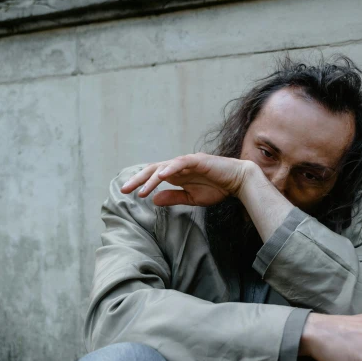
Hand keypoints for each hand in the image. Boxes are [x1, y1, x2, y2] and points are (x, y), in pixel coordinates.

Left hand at [120, 153, 254, 206]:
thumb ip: (173, 198)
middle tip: (124, 190)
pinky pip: (181, 162)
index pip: (153, 177)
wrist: (238, 180)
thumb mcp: (191, 198)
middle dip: (138, 179)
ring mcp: (187, 162)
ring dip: (151, 178)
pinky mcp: (198, 160)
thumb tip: (154, 199)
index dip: (139, 183)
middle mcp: (178, 166)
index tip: (126, 193)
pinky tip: (161, 176)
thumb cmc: (217, 188)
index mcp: (176, 174)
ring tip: (140, 190)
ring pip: (164, 167)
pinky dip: (170, 168)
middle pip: (153, 170)